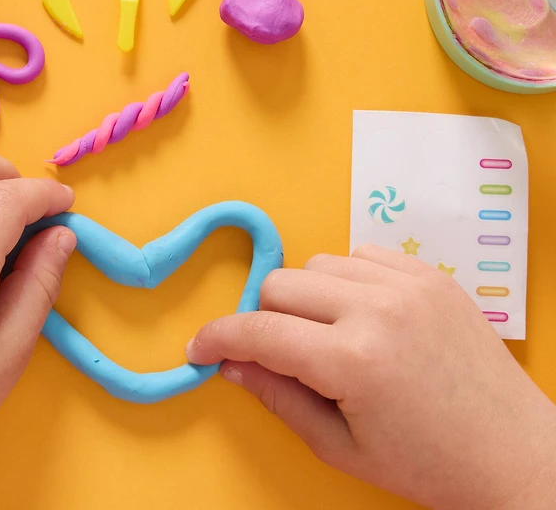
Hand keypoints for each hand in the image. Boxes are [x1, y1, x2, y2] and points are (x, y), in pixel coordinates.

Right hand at [187, 246, 555, 509]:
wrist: (517, 455)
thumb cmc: (428, 464)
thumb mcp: (340, 446)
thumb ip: (277, 397)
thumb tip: (231, 364)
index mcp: (353, 360)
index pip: (259, 331)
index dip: (218, 337)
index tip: (200, 348)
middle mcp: (378, 309)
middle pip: (280, 284)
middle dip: (263, 319)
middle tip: (277, 352)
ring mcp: (409, 284)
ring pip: (316, 263)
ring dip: (305, 296)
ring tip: (325, 334)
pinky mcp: (431, 274)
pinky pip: (361, 253)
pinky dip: (346, 278)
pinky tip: (361, 312)